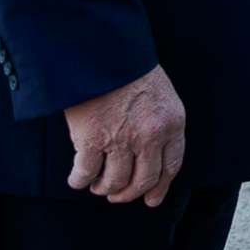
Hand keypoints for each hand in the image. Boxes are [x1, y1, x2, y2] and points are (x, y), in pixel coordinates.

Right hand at [65, 63, 186, 206]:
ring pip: (115, 182)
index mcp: (172, 122)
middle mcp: (150, 136)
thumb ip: (160, 123)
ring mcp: (120, 140)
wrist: (102, 50)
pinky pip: (86, 173)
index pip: (171, 166)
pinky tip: (77, 179)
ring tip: (98, 186)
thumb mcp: (161, 93)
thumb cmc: (129, 67)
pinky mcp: (90, 140)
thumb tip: (150, 156)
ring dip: (105, 188)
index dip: (160, 187)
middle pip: (143, 180)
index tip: (151, 199)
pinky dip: (80, 181)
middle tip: (117, 195)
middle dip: (129, 193)